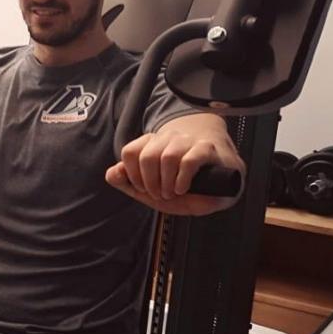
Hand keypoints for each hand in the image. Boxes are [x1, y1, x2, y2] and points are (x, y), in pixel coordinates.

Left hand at [106, 128, 245, 216]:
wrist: (220, 180)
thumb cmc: (185, 184)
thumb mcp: (152, 189)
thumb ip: (127, 183)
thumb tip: (112, 174)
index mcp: (153, 144)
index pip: (130, 151)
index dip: (132, 174)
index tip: (143, 188)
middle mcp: (169, 139)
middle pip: (147, 156)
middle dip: (150, 182)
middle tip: (159, 194)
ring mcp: (189, 142)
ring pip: (168, 156)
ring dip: (166, 182)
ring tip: (172, 193)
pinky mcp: (207, 149)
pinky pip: (189, 160)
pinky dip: (182, 179)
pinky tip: (183, 189)